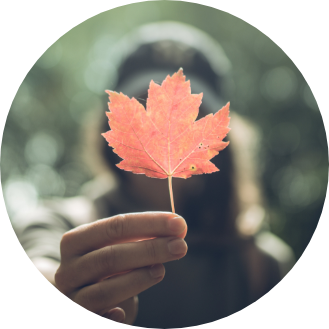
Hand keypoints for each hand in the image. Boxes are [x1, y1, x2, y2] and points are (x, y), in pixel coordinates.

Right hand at [55, 212, 187, 323]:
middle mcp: (68, 270)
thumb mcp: (116, 247)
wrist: (78, 297)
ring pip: (102, 291)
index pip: (115, 226)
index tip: (178, 223)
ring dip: (137, 279)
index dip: (149, 223)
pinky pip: (95, 319)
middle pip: (110, 257)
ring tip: (162, 270)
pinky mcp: (80, 317)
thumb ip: (141, 237)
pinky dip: (110, 318)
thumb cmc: (105, 267)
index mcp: (76, 241)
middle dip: (150, 249)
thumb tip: (178, 228)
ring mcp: (71, 298)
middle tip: (181, 245)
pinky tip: (124, 313)